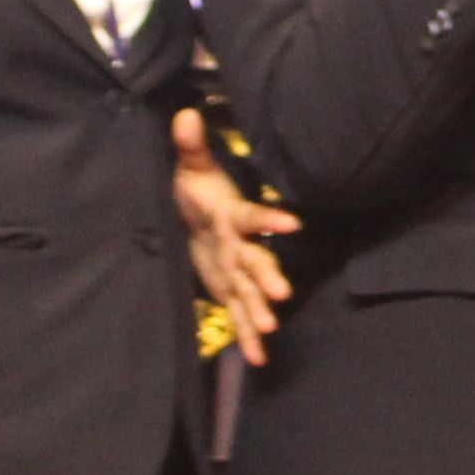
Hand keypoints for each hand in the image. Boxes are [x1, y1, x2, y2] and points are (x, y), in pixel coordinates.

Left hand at [173, 107, 300, 365]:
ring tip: (271, 329)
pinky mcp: (229, 290)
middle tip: (280, 296)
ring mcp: (237, 271)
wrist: (196, 214)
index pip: (251, 217)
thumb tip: (184, 115)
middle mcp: (239, 246)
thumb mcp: (190, 167)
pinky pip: (241, 316)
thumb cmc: (196, 188)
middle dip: (268, 278)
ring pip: (251, 292)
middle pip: (256, 262)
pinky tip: (260, 359)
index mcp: (231, 216)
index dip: (269, 220)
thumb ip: (190, 146)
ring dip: (260, 311)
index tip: (290, 225)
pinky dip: (250, 338)